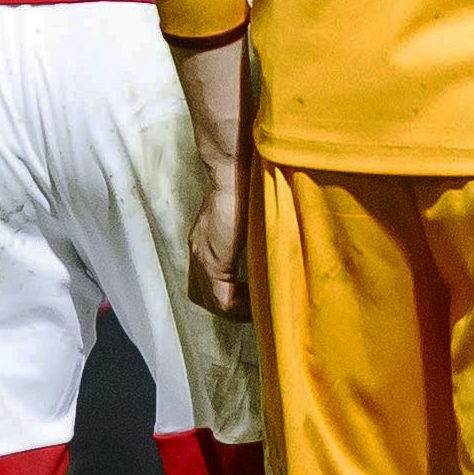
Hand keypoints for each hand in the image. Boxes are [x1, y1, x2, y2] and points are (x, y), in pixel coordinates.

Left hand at [187, 162, 250, 319]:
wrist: (233, 164)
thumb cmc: (248, 177)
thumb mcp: (251, 206)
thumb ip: (254, 222)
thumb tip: (274, 229)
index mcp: (206, 237)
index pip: (208, 276)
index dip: (229, 289)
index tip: (253, 294)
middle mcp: (200, 249)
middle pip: (204, 294)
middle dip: (229, 306)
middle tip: (254, 309)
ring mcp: (203, 256)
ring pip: (211, 300)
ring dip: (234, 310)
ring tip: (257, 310)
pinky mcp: (214, 261)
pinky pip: (223, 300)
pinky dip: (239, 308)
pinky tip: (257, 305)